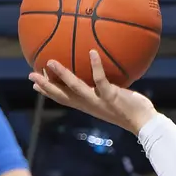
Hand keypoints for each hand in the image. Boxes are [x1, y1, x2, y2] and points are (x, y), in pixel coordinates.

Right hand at [30, 52, 156, 134]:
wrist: (144, 122)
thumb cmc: (130, 109)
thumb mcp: (111, 98)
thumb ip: (103, 87)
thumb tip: (101, 74)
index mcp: (87, 105)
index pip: (63, 99)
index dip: (48, 92)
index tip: (35, 86)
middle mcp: (89, 104)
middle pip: (62, 95)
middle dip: (46, 86)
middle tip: (31, 75)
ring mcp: (99, 101)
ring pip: (76, 88)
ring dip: (62, 75)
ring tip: (51, 62)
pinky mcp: (111, 97)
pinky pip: (101, 80)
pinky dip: (96, 66)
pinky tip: (92, 52)